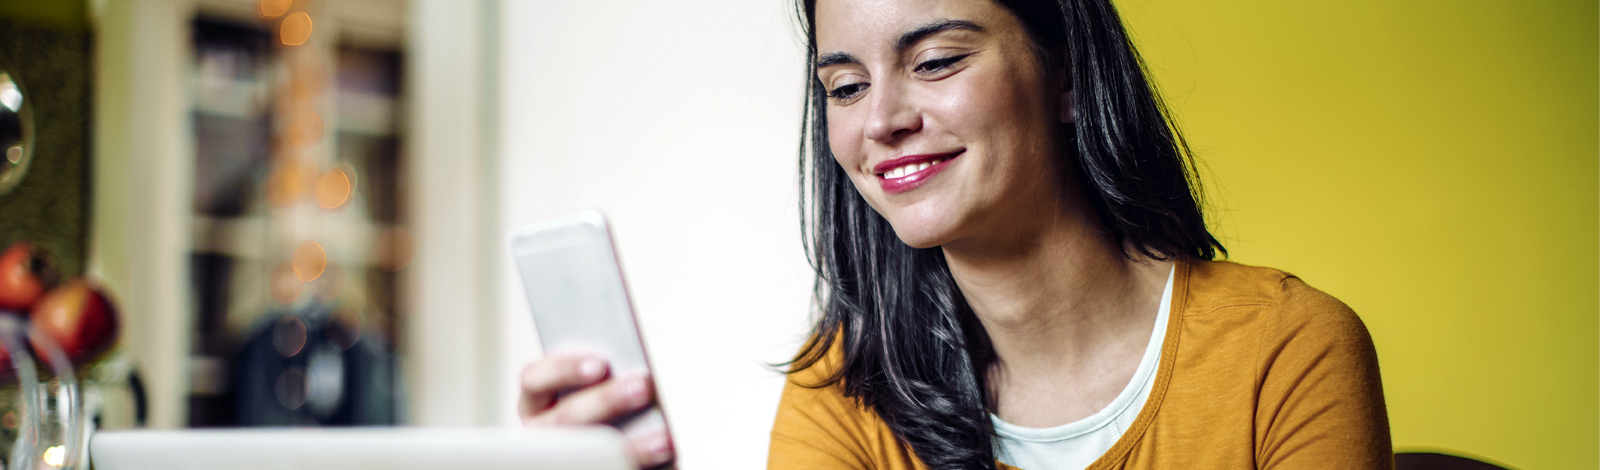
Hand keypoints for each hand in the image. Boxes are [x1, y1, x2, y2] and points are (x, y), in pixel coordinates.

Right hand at [519, 354, 673, 467]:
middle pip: (568, 416)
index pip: (535, 379)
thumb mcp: (588, 389)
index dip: (565, 369)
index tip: (600, 363)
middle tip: (643, 386)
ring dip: (630, 446)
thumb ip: (600, 376)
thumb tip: (633, 370)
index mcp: (535, 402)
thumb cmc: (595, 408)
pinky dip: (640, 466)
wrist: (595, 453)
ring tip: (663, 438)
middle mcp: (542, 432)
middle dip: (608, 400)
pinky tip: (666, 459)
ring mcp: (559, 459)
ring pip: (588, 454)